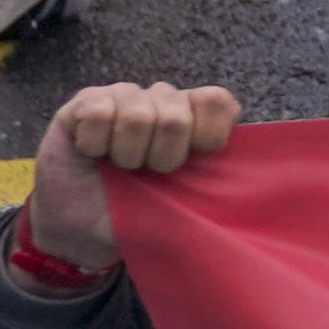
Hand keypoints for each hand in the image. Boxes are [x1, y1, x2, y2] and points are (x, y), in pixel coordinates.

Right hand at [23, 79, 241, 275]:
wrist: (81, 231)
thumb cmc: (137, 214)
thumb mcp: (183, 207)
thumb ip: (214, 184)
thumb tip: (247, 175)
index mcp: (195, 120)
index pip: (217, 101)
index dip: (207, 134)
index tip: (192, 164)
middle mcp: (163, 101)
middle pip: (177, 115)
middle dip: (161, 157)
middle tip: (146, 173)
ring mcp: (125, 97)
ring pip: (137, 114)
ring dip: (126, 154)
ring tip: (117, 166)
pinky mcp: (86, 101)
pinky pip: (98, 113)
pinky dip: (94, 144)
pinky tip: (91, 152)